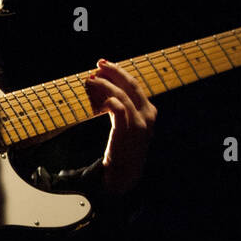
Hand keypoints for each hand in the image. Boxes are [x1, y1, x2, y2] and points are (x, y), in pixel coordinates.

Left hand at [84, 59, 156, 195]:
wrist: (125, 174)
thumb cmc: (123, 149)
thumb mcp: (126, 125)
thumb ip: (119, 107)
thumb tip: (101, 89)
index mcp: (149, 111)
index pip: (134, 85)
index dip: (119, 72)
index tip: (104, 65)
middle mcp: (148, 115)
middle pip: (131, 84)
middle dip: (113, 72)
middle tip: (98, 65)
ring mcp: (140, 123)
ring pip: (122, 94)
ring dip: (104, 85)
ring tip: (90, 81)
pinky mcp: (128, 131)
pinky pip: (117, 108)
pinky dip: (107, 100)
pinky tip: (96, 102)